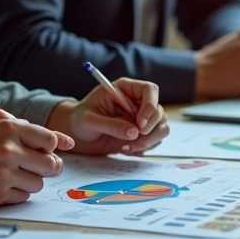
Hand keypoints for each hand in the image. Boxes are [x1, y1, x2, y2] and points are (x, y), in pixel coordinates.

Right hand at [0, 109, 71, 207]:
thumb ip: (32, 133)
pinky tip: (0, 185)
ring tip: (10, 175)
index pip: (50, 140)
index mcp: (9, 128)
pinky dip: (16, 193)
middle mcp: (7, 149)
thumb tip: (67, 142)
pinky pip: (24, 197)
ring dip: (29, 182)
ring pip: (39, 183)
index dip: (49, 148)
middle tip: (30, 167)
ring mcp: (3, 173)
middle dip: (45, 168)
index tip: (39, 151)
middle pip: (51, 165)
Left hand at [47, 78, 169, 154]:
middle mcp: (137, 102)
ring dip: (151, 140)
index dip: (150, 106)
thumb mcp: (89, 121)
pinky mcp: (142, 132)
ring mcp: (141, 118)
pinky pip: (155, 139)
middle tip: (137, 139)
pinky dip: (145, 147)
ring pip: (162, 126)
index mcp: (125, 89)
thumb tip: (134, 132)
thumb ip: (111, 125)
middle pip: (159, 110)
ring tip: (129, 147)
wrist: (78, 134)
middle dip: (152, 128)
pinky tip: (126, 149)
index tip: (141, 123)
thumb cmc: (80, 120)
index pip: (149, 90)